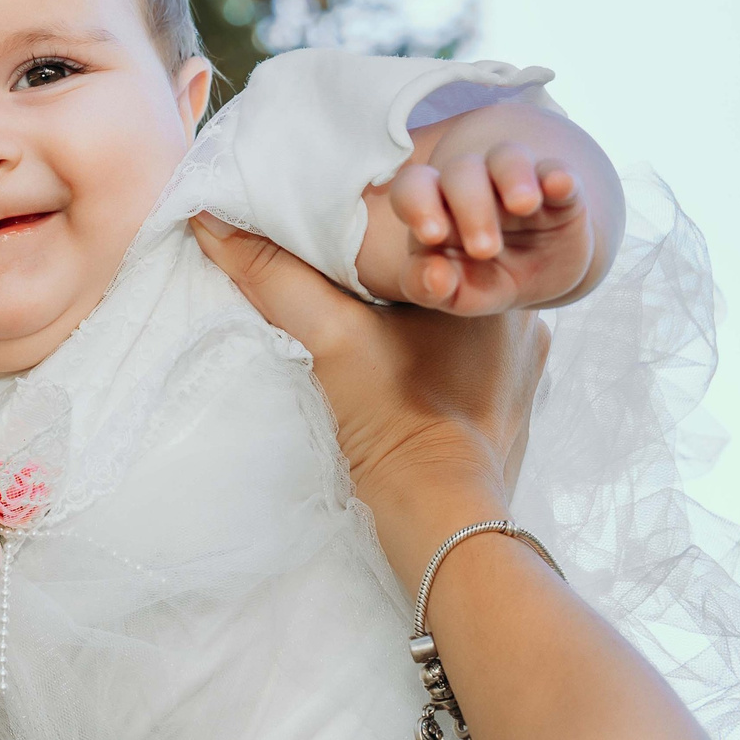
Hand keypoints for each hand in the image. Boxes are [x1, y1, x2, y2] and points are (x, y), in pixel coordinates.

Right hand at [193, 214, 548, 588]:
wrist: (441, 520)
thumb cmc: (396, 425)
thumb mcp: (327, 337)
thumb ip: (272, 275)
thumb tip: (213, 219)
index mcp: (489, 287)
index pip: (429, 242)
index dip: (385, 242)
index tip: (345, 255)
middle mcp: (524, 321)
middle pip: (445, 284)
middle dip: (401, 286)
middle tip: (356, 297)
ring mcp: (526, 370)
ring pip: (459, 326)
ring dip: (421, 326)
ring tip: (375, 337)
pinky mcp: (515, 410)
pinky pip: (473, 367)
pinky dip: (438, 364)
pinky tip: (403, 376)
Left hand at [383, 139, 592, 315]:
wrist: (542, 277)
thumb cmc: (484, 278)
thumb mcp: (456, 292)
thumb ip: (429, 288)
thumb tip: (433, 278)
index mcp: (436, 207)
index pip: (413, 187)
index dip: (417, 203)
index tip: (432, 236)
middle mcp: (472, 184)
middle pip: (461, 172)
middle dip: (471, 206)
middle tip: (484, 250)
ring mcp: (517, 181)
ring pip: (507, 158)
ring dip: (513, 178)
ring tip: (522, 206)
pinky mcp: (560, 188)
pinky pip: (557, 169)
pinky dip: (558, 175)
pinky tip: (560, 185)